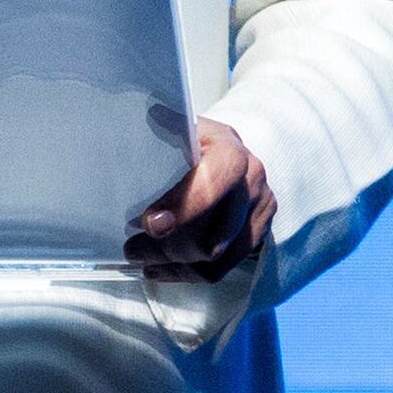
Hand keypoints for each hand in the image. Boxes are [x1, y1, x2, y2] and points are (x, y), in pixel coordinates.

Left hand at [131, 118, 275, 282]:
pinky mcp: (259, 232)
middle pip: (214, 233)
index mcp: (230, 148)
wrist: (222, 153)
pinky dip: (187, 273)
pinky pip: (222, 268)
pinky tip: (161, 268)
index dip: (187, 205)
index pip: (219, 177)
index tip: (150, 224)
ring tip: (142, 258)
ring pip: (217, 255)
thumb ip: (163, 129)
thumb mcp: (176, 129)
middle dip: (166, 247)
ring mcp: (260, 207)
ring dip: (173, 263)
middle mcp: (253, 177)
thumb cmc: (190, 143)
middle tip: (132, 249)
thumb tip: (146, 118)